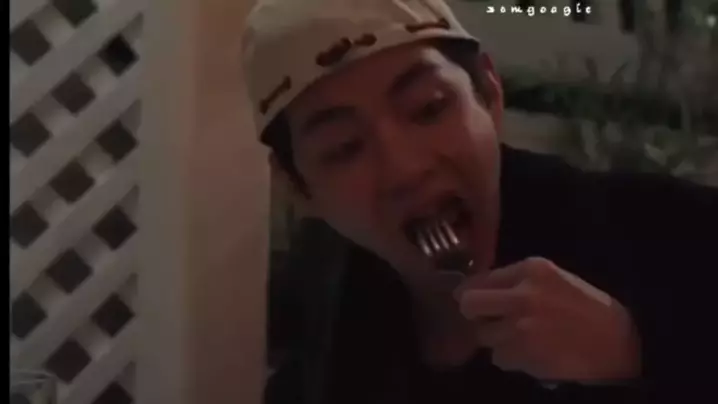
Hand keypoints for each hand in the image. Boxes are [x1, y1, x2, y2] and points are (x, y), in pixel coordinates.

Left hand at [454, 257, 641, 382]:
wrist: (619, 343)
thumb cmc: (587, 310)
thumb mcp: (554, 280)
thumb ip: (518, 281)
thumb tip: (481, 290)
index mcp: (531, 270)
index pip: (481, 278)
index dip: (474, 291)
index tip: (475, 300)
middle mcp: (522, 294)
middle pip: (469, 303)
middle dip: (472, 313)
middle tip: (485, 320)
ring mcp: (520, 326)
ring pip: (483, 335)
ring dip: (496, 340)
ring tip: (521, 340)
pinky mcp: (524, 354)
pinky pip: (499, 358)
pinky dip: (511, 359)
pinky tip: (532, 353)